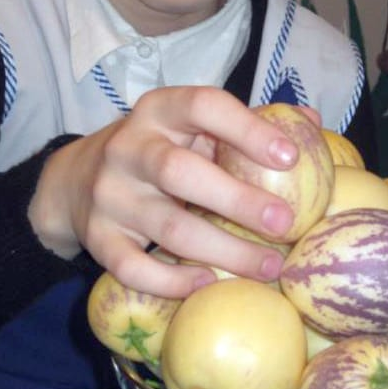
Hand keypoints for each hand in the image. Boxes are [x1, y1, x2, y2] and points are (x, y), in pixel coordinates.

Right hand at [29, 87, 309, 296]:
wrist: (75, 180)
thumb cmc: (159, 151)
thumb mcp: (192, 127)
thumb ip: (245, 124)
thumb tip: (312, 121)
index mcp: (159, 111)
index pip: (203, 105)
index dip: (247, 129)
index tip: (290, 157)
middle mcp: (127, 147)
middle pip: (180, 172)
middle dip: (237, 200)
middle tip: (285, 224)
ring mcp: (109, 195)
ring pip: (167, 227)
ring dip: (223, 251)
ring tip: (269, 266)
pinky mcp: (97, 239)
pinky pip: (133, 267)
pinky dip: (171, 282)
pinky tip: (208, 283)